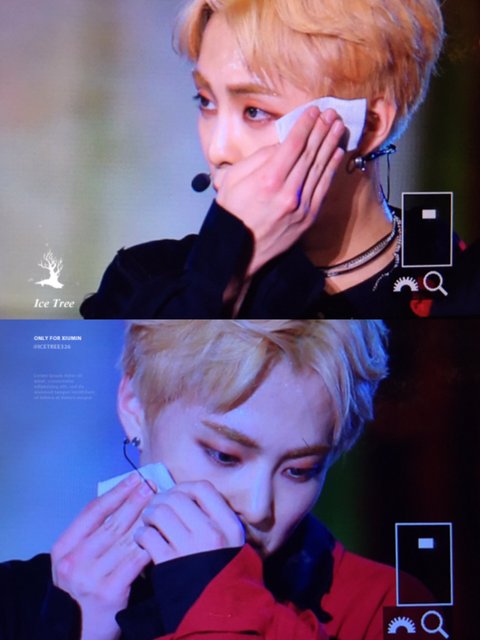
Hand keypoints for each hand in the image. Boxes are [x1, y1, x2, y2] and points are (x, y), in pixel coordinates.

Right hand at [51, 474, 153, 639]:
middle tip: (152, 484)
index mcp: (63, 548)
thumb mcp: (76, 559)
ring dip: (146, 519)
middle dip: (135, 500)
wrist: (81, 631)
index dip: (116, 492)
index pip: (92, 511)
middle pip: (111, 522)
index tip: (134, 478)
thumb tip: (124, 500)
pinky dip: (149, 544)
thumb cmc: (83, 589)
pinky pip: (135, 561)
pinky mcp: (109, 591)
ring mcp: (90, 577)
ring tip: (160, 504)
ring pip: (125, 539)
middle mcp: (73, 561)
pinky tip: (160, 533)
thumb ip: (92, 535)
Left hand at [134, 480, 244, 563]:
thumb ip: (216, 519)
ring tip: (148, 522)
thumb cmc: (224, 574)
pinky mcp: (169, 564)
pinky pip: (147, 536)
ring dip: (149, 515)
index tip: (177, 495)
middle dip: (161, 500)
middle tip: (156, 508)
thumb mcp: (233, 543)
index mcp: (229, 524)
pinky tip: (143, 540)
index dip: (184, 487)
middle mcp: (211, 532)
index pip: (203, 488)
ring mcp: (190, 548)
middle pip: (176, 497)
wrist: (219, 613)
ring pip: (159, 513)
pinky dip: (141, 535)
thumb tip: (187, 496)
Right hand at [215, 107, 344, 275]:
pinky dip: (332, 169)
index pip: (293, 144)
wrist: (239, 253)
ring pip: (320, 168)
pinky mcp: (308, 218)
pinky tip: (337, 154)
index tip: (314, 110)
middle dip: (322, 130)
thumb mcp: (233, 180)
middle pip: (310, 153)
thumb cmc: (232, 214)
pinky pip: (323, 188)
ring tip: (338, 127)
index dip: (305, 125)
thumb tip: (281, 145)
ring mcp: (301, 206)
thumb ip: (258, 159)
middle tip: (333, 113)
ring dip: (331, 144)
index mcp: (268, 180)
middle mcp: (288, 192)